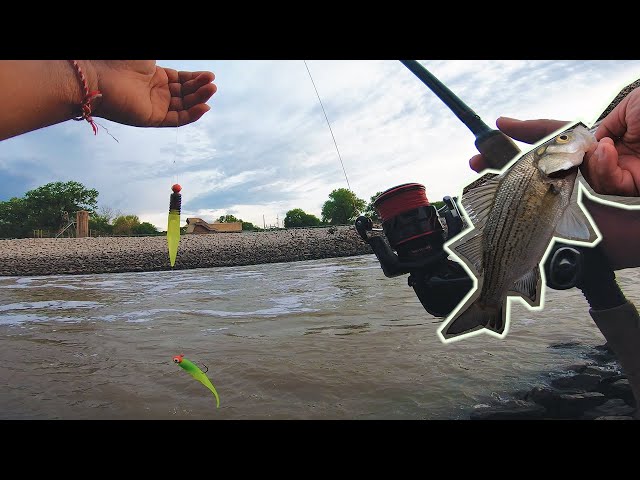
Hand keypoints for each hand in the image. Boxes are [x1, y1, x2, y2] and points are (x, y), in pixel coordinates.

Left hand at [91, 61, 216, 127]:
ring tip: (211, 90)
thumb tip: (180, 55)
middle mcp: (156, 92)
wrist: (99, 76)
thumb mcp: (149, 55)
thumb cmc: (119, 61)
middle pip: (185, 93)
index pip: (182, 80)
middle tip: (212, 83)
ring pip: (184, 106)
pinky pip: (177, 119)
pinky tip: (204, 107)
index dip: (196, 78)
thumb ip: (163, 56)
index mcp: (155, 76)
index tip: (209, 75)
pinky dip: (192, 115)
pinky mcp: (153, 119)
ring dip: (199, 99)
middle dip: (200, 87)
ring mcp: (155, 106)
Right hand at [470, 88, 639, 196]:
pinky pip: (598, 185)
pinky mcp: (624, 197)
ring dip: (565, 163)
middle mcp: (602, 163)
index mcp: (603, 138)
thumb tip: (581, 148)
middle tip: (481, 164)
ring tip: (588, 145)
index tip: (499, 126)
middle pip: (550, 166)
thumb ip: (595, 128)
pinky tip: (607, 151)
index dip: (527, 130)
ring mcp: (611, 182)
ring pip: (568, 180)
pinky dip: (599, 167)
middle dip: (513, 167)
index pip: (557, 135)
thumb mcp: (632, 107)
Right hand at [588, 88, 639, 195]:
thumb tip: (594, 141)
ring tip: (602, 147)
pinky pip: (611, 185)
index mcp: (627, 141)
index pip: (596, 155)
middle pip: (594, 172)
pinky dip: (602, 169)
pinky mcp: (638, 184)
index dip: (584, 151)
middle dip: (586, 160)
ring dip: (593, 165)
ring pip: (600, 182)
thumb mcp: (629, 108)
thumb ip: (608, 125)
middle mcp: (629, 159)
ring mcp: (634, 172)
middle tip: (589, 148)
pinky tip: (607, 150)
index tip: (579, 144)